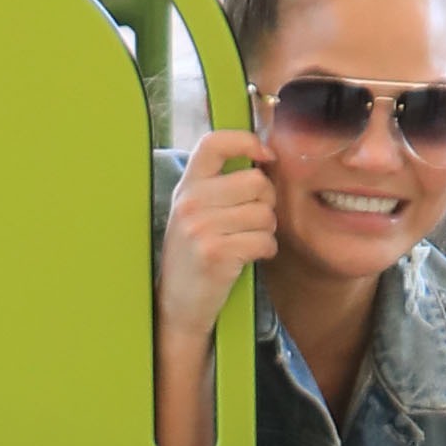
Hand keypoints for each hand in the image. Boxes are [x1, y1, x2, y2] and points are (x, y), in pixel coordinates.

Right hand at [157, 130, 276, 341]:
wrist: (178, 304)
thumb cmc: (195, 254)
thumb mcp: (195, 212)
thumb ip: (219, 185)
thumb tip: (265, 160)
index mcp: (187, 185)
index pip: (216, 142)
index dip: (247, 141)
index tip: (265, 157)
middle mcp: (190, 202)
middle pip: (255, 181)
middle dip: (267, 202)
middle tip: (256, 219)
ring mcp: (201, 228)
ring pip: (264, 213)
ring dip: (267, 230)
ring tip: (250, 240)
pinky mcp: (215, 254)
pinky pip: (263, 241)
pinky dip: (266, 250)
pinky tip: (251, 257)